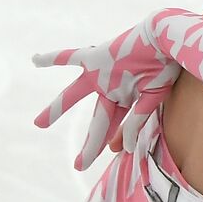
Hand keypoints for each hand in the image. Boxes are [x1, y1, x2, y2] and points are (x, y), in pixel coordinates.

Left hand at [32, 19, 179, 169]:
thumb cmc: (166, 64)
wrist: (167, 36)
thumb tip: (124, 148)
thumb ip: (136, 121)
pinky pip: (70, 57)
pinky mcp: (96, 56)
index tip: (115, 154)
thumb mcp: (152, 97)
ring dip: (57, 109)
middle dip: (91, 144)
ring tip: (38, 124)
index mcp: (127, 96)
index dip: (115, 141)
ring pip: (74, 95)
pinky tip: (35, 60)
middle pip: (98, 121)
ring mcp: (101, 74)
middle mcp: (111, 87)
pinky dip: (53, 58)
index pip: (116, 126)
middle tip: (78, 165)